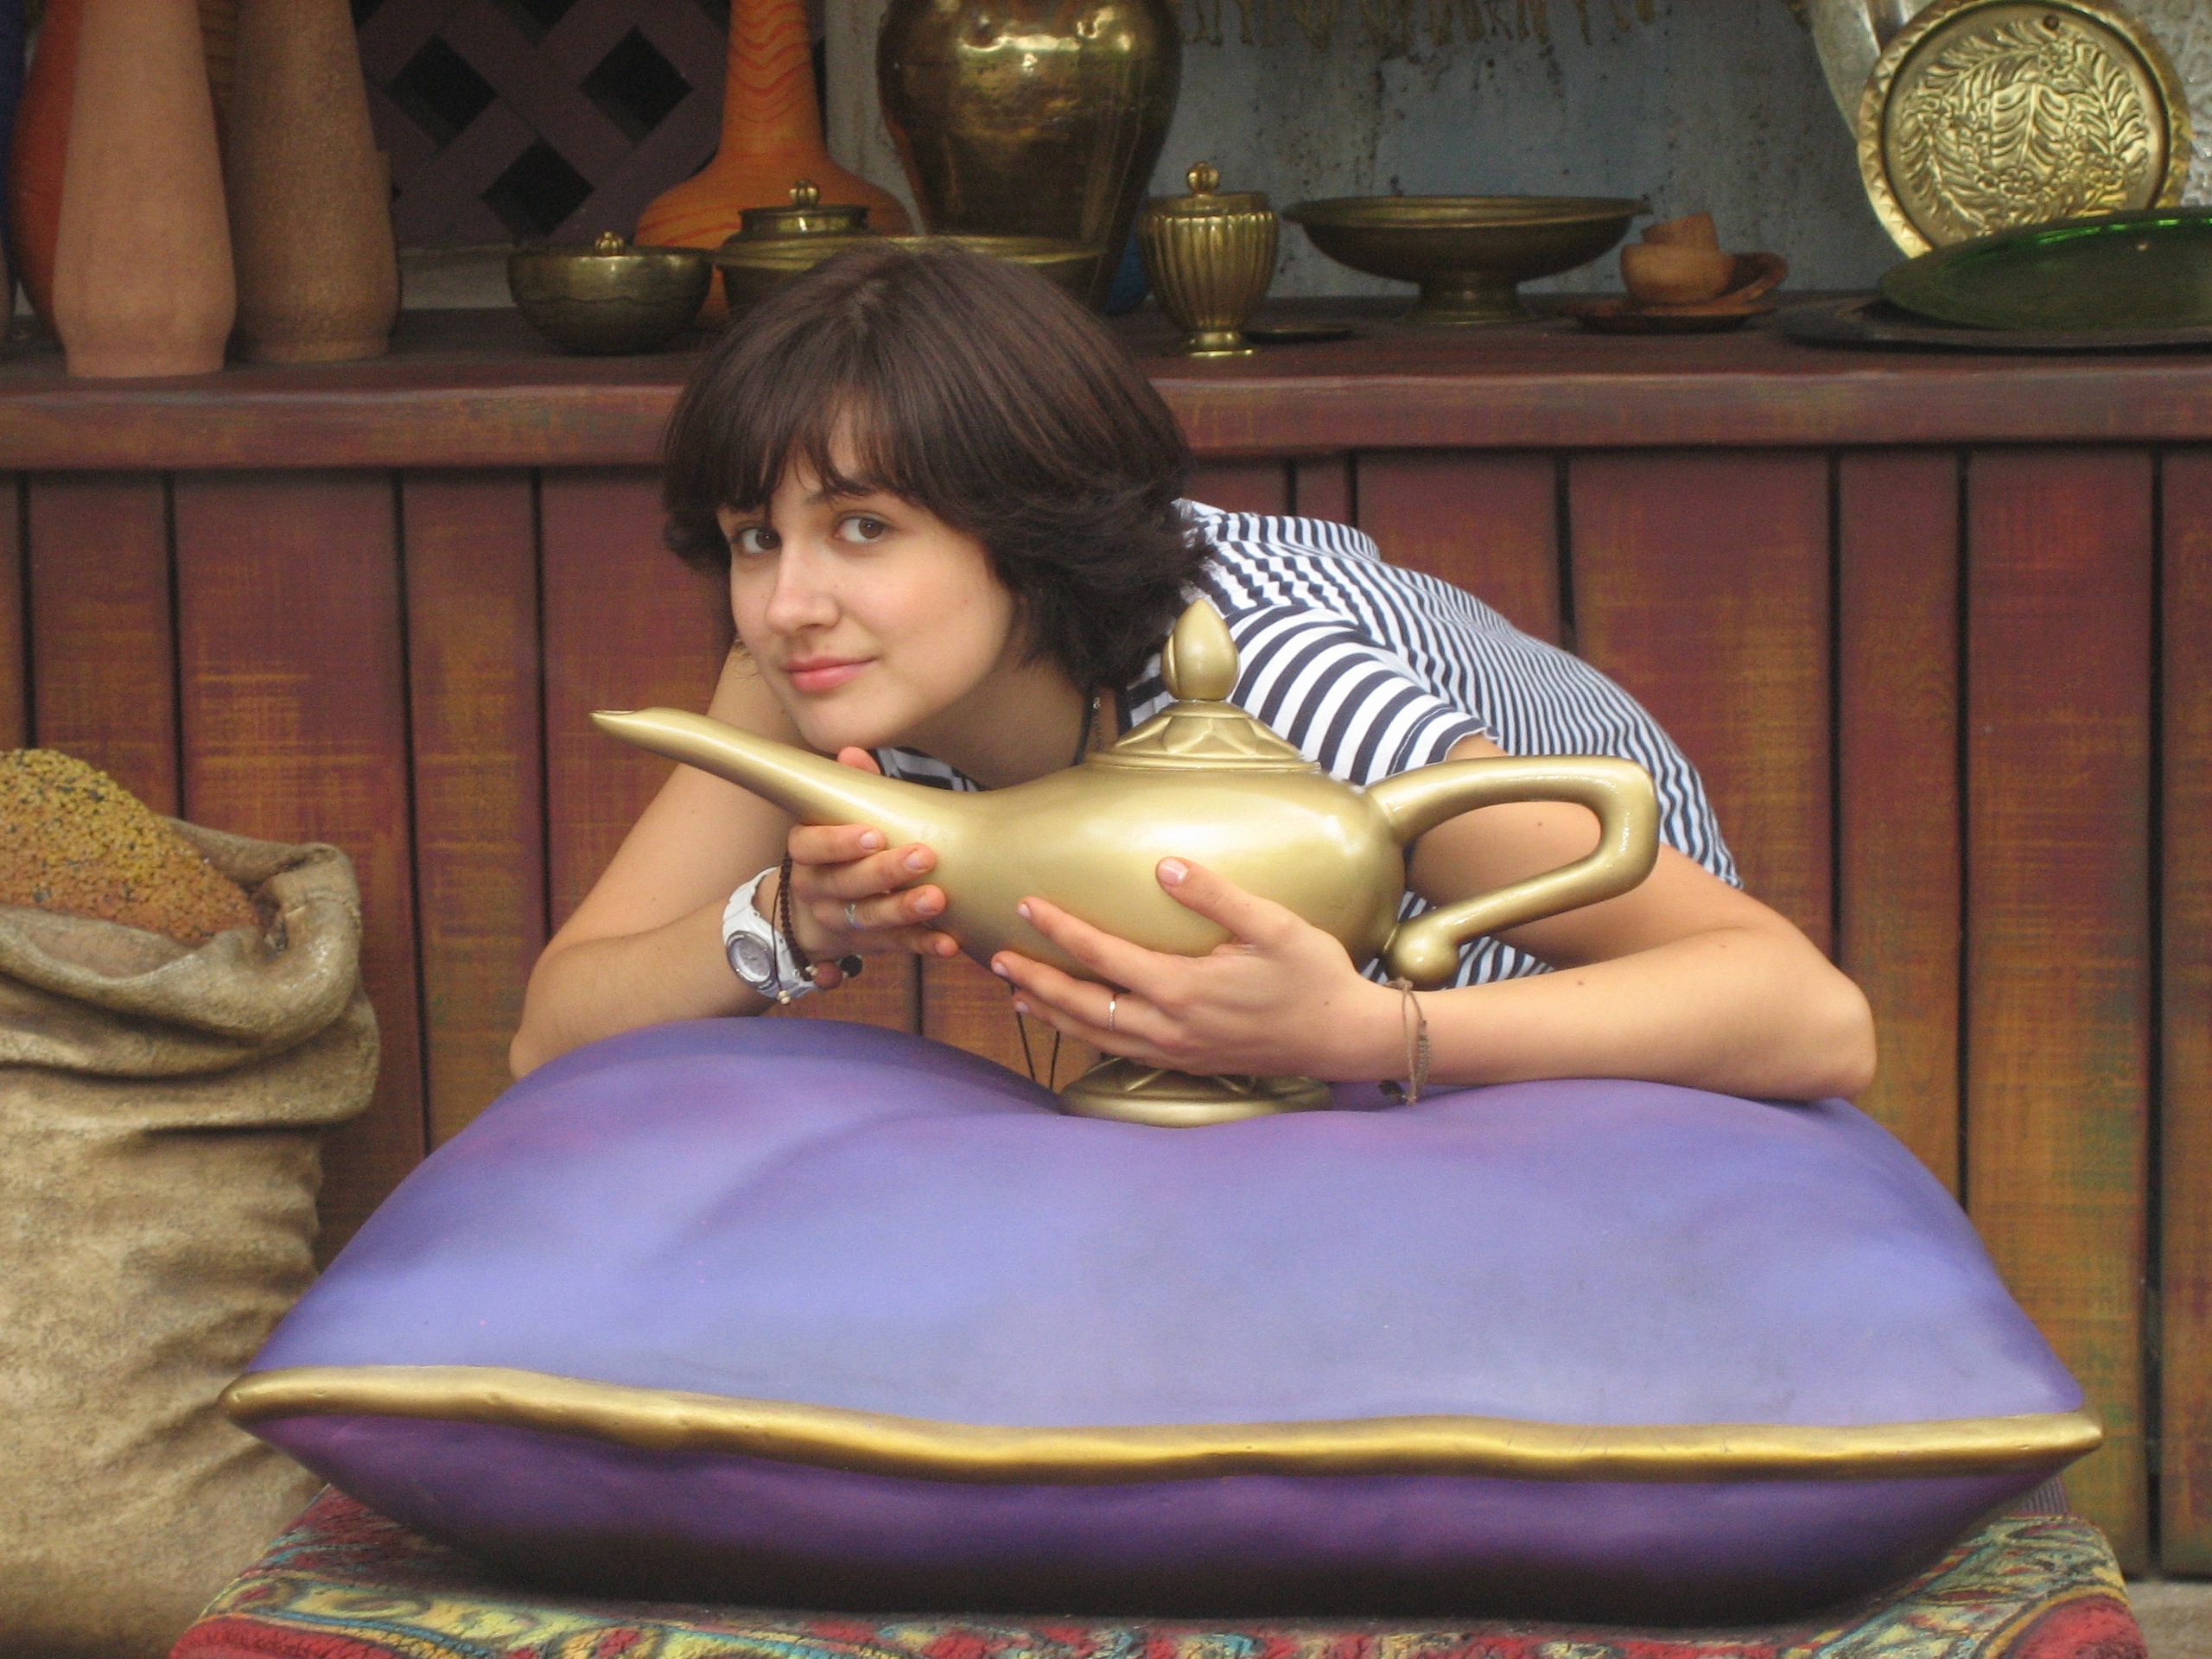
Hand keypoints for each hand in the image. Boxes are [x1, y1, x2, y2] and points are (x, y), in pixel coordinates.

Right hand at [769, 748, 960, 980]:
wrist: (806, 917)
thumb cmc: (833, 853)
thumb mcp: (830, 821)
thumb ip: (849, 789)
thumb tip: (852, 752)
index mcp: (805, 853)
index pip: (813, 847)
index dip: (839, 842)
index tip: (874, 834)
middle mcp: (817, 889)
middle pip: (846, 883)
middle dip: (885, 872)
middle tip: (924, 856)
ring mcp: (839, 921)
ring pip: (870, 918)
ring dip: (905, 909)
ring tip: (938, 899)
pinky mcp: (866, 945)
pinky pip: (894, 945)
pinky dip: (922, 944)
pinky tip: (948, 943)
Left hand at [989, 857, 1396, 1079]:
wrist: (1342, 1037)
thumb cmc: (1313, 975)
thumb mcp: (1273, 925)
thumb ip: (1217, 896)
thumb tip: (1166, 866)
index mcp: (1183, 988)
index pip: (1102, 955)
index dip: (1060, 929)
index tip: (1027, 905)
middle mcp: (1170, 1027)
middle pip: (1083, 1005)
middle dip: (1036, 980)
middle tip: (996, 959)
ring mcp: (1176, 1051)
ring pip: (1096, 1036)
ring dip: (1053, 1013)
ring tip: (1018, 994)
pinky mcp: (1187, 1064)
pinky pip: (1121, 1051)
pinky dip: (1086, 1035)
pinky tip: (1074, 1023)